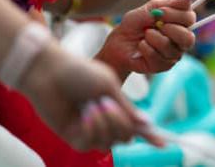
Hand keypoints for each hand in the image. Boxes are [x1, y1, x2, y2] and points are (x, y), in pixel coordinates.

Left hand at [18, 42, 157, 150]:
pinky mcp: (72, 136)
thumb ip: (126, 107)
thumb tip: (144, 122)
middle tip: (108, 103)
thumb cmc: (80, 73)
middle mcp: (104, 120)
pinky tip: (83, 114)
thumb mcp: (109, 86)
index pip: (135, 124)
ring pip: (109, 142)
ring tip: (91, 105)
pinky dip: (90, 128)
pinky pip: (90, 143)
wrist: (51, 72)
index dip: (150, 134)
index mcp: (116, 105)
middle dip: (121, 122)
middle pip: (126, 137)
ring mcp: (88, 129)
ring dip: (104, 122)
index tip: (163, 143)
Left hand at [96, 0, 195, 78]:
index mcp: (179, 22)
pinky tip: (141, 46)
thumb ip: (167, 5)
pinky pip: (158, 58)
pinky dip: (146, 49)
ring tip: (144, 36)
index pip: (190, 18)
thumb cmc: (134, 25)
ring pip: (171, 48)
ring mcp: (174, 54)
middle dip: (170, 30)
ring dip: (153, 38)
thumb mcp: (147, 10)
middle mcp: (180, 39)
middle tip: (155, 26)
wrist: (119, 43)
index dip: (177, 15)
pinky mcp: (164, 66)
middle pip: (188, 38)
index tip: (161, 12)